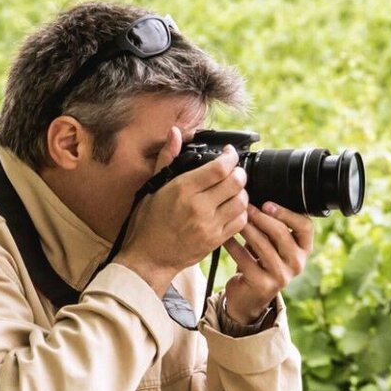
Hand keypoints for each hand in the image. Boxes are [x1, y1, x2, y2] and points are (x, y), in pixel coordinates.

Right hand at [117, 140, 249, 293]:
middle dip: (238, 172)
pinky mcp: (215, 240)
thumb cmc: (148, 222)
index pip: (220, 168)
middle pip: (236, 182)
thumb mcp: (154, 187)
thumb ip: (168, 158)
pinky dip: (241, 212)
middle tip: (233, 171)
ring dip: (241, 192)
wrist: (148, 258)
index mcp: (182, 189)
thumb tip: (175, 132)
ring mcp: (209, 225)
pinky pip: (240, 221)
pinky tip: (231, 208)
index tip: (229, 153)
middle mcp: (198, 207)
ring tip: (232, 190)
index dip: (230, 156)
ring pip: (242, 201)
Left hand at [220, 201, 312, 325]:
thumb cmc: (261, 261)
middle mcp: (297, 263)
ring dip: (247, 228)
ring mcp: (282, 276)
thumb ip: (273, 224)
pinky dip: (233, 245)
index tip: (267, 203)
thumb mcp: (273, 243)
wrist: (249, 297)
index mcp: (304, 249)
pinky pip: (245, 259)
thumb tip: (257, 195)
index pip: (305, 226)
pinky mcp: (263, 285)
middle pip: (282, 233)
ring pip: (263, 245)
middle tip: (245, 206)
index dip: (287, 213)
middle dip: (261, 217)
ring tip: (235, 217)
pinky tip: (224, 237)